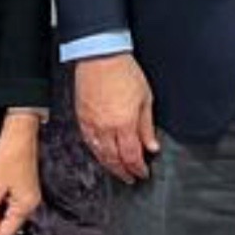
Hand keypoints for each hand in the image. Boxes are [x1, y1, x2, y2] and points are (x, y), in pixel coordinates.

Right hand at [77, 52, 158, 182]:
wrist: (100, 55)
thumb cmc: (124, 72)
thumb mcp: (145, 98)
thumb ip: (147, 126)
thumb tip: (152, 146)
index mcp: (124, 124)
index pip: (132, 156)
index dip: (138, 168)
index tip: (143, 174)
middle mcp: (106, 128)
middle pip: (115, 159)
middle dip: (124, 172)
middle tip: (131, 178)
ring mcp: (91, 124)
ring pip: (100, 154)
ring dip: (110, 166)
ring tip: (118, 171)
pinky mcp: (81, 118)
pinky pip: (88, 143)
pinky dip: (96, 153)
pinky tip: (102, 155)